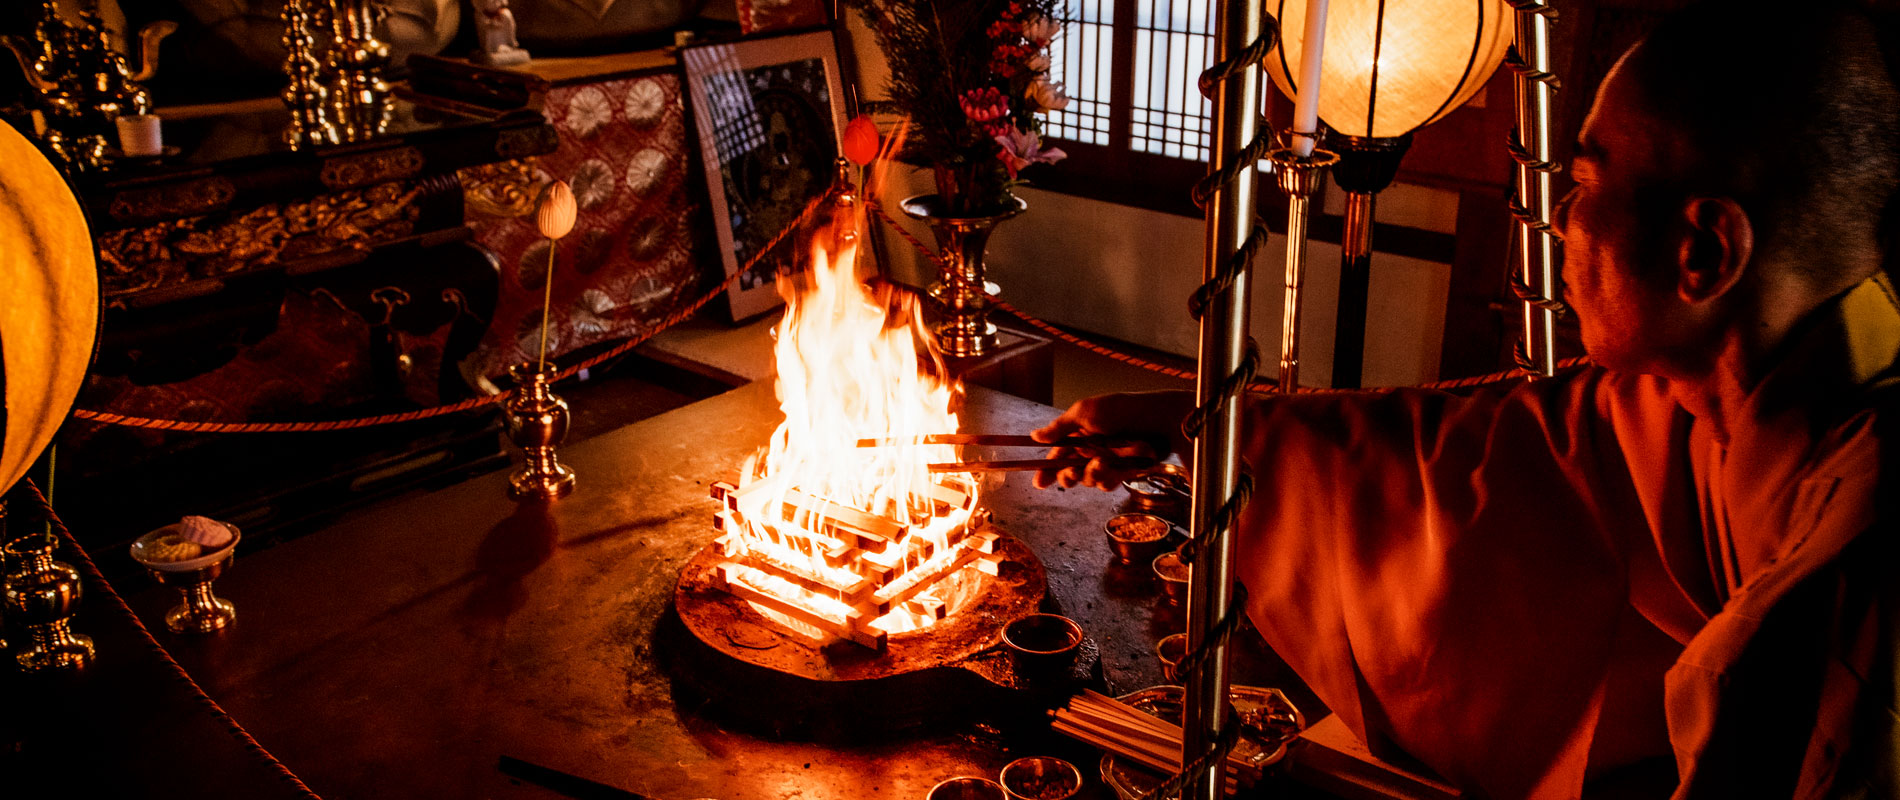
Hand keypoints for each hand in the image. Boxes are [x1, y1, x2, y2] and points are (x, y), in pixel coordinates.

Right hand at [1031, 391, 1193, 490]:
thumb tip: (1034, 436)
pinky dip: (1108, 477)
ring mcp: (1106, 462)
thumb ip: (1059, 427)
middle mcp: (1090, 450)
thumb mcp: (1084, 412)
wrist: (1158, 419)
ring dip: (1090, 474)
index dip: (1045, 470)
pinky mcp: (1122, 473)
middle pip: (1068, 474)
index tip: (1038, 482)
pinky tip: (1115, 466)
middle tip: (1071, 472)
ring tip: (1101, 462)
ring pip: (1087, 481)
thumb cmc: (1121, 409)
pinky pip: (1107, 484)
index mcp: (1078, 435)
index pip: (1056, 456)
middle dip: (1066, 476)